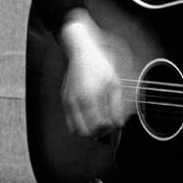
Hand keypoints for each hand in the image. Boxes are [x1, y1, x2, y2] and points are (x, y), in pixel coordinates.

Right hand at [59, 10, 123, 136]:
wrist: (80, 50)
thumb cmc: (98, 65)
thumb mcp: (114, 83)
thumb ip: (116, 106)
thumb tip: (118, 124)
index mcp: (90, 98)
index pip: (98, 126)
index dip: (108, 129)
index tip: (114, 123)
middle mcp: (76, 102)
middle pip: (85, 132)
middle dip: (97, 132)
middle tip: (106, 125)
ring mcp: (68, 102)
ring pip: (75, 129)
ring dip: (87, 129)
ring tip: (97, 120)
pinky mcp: (64, 100)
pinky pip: (70, 121)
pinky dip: (79, 123)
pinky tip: (89, 114)